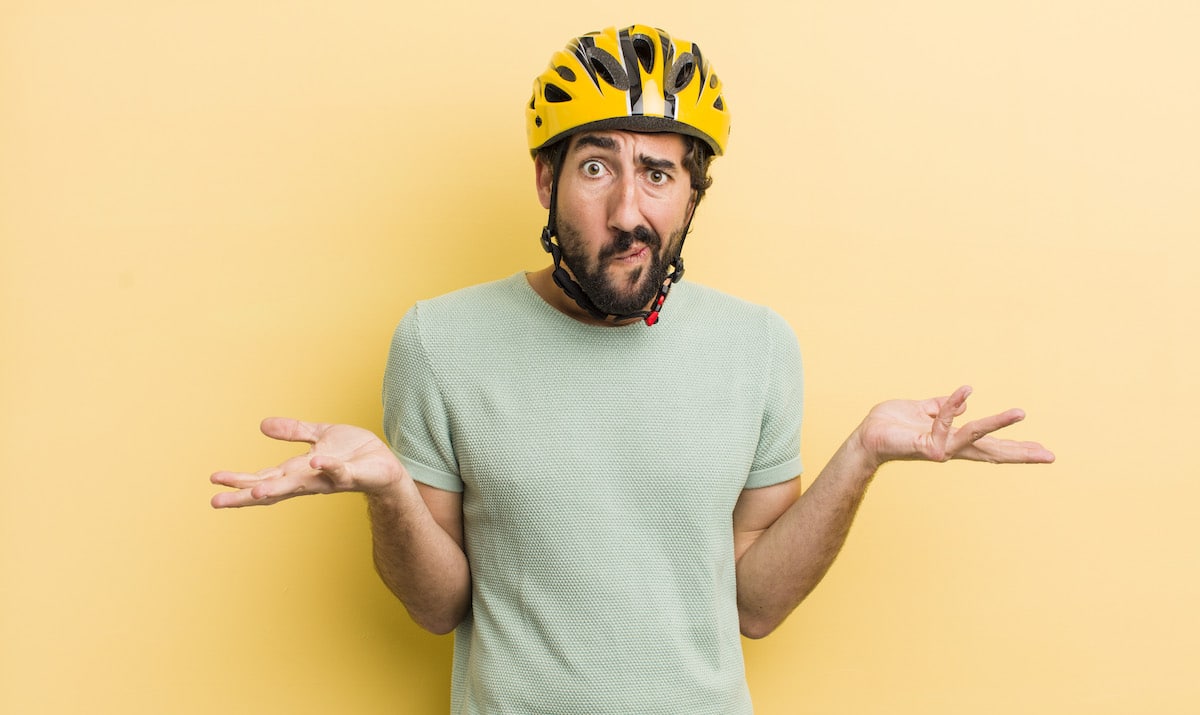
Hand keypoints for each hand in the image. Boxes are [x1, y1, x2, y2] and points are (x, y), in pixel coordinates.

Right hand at [211, 418, 404, 507]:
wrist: (386, 464)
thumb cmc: (352, 454)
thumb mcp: (319, 436)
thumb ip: (294, 432)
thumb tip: (262, 425)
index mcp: (298, 472)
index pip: (263, 477)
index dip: (239, 480)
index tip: (214, 481)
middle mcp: (309, 480)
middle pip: (272, 489)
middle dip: (245, 495)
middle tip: (216, 502)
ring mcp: (330, 479)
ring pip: (300, 486)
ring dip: (278, 488)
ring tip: (255, 491)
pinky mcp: (353, 475)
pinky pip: (339, 473)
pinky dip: (328, 468)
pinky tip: (315, 463)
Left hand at [853, 386, 1054, 470]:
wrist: (866, 436)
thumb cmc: (891, 424)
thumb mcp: (922, 410)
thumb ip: (942, 407)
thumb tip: (965, 401)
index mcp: (954, 440)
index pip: (991, 446)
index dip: (1016, 449)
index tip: (1044, 452)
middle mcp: (951, 447)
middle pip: (993, 452)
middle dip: (1021, 453)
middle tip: (1050, 455)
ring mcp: (940, 448)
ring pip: (975, 435)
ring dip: (998, 423)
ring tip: (1022, 412)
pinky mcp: (925, 446)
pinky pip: (944, 421)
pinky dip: (952, 406)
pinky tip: (965, 392)